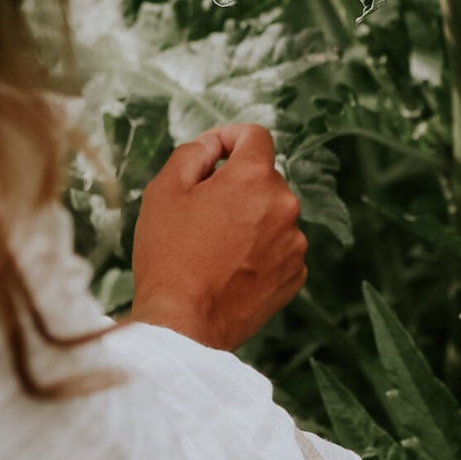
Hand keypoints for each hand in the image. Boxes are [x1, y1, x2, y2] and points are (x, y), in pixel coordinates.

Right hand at [130, 124, 306, 350]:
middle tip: (200, 214)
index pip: (255, 136)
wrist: (184, 323)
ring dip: (249, 220)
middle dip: (235, 186)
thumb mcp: (165, 190)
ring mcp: (294, 243)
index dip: (230, 139)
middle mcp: (285, 205)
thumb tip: (213, 145)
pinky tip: (230, 269)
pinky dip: (259, 251)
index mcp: (254, 177)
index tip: (213, 155)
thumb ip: (193, 153)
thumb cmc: (169, 256)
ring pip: (272, 215)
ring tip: (214, 248)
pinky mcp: (295, 274)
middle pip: (263, 178)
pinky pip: (279, 248)